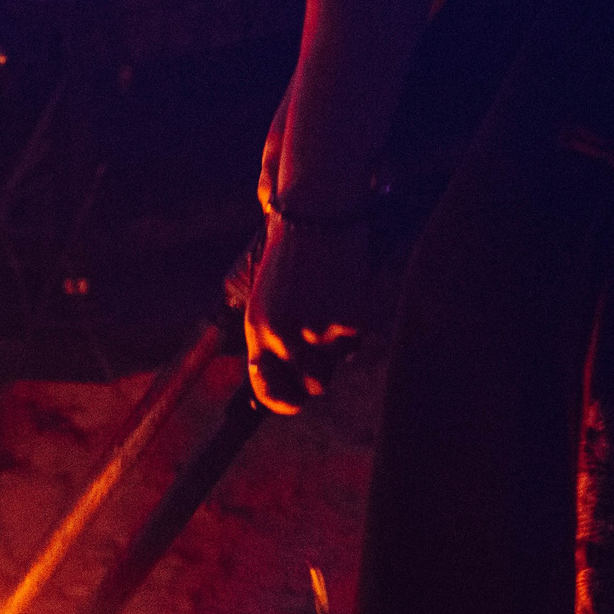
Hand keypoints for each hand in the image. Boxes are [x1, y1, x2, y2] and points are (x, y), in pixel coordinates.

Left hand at [243, 216, 370, 413]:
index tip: (293, 401)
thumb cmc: (293, 252)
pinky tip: (345, 297)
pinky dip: (354, 328)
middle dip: (318, 373)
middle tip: (322, 347)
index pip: (265, 390)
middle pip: (310, 388)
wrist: (318, 212)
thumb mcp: (268, 297)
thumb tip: (292, 378)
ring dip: (336, 352)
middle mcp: (283, 338)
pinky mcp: (349, 323)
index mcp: (258, 331)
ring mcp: (317, 333)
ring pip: (335, 368)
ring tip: (330, 313)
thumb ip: (274, 337)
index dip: (282, 402)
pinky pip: (355, 346)